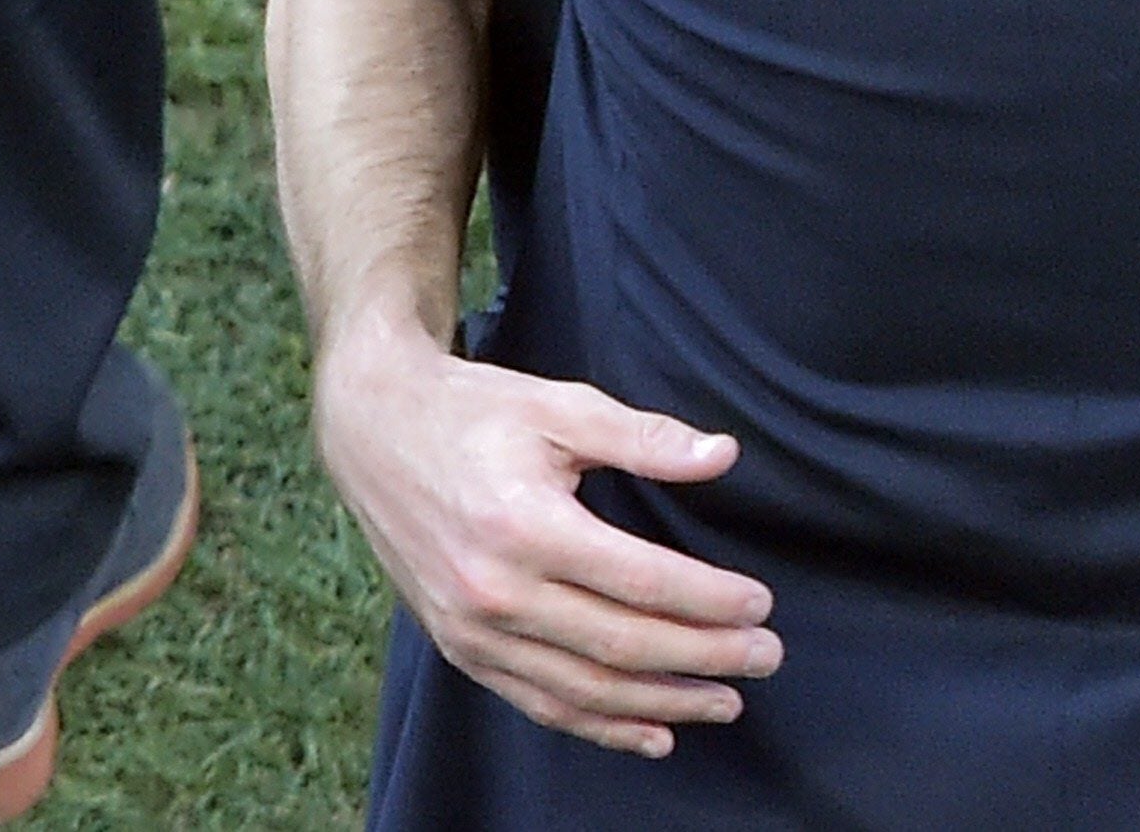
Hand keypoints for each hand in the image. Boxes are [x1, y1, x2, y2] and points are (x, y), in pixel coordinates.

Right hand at [314, 318, 780, 755]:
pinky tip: (653, 733)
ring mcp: (471, 628)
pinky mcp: (459, 647)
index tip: (761, 606)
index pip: (639, 581)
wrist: (374, 431)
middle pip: (620, 643)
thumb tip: (723, 455)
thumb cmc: (475, 411)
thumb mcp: (561, 405)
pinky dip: (599, 726)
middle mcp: (494, 589)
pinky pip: (538, 701)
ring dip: (661, 704)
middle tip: (765, 658)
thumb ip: (644, 436)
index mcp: (525, 524)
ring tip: (724, 703)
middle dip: (702, 658)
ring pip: (583, 687)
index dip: (708, 601)